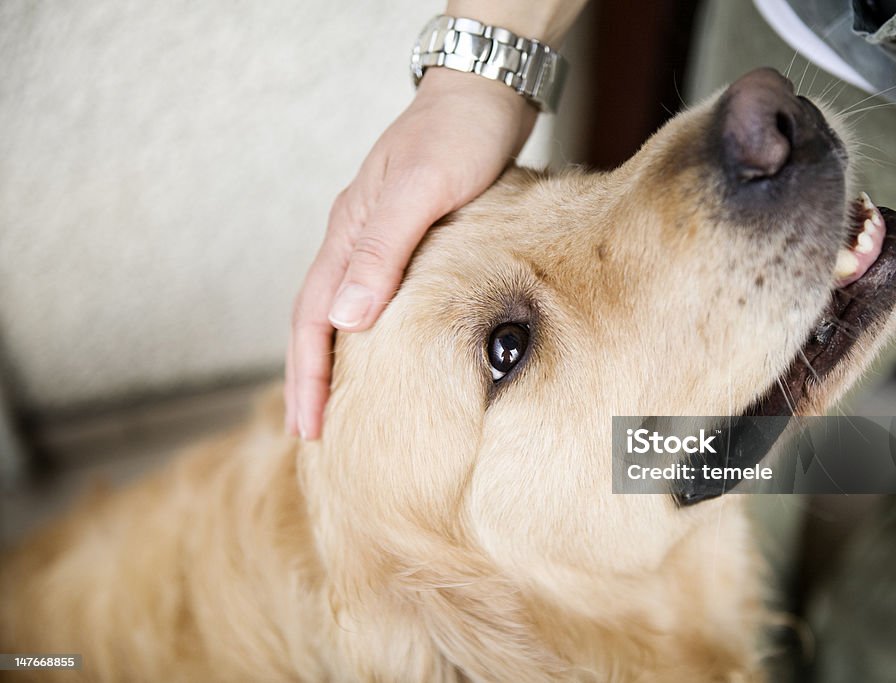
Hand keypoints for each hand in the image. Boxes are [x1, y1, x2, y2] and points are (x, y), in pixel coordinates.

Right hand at [286, 69, 537, 438]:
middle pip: (319, 321)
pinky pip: (378, 298)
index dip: (307, 377)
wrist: (487, 93)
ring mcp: (381, 240)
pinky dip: (372, 334)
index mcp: (348, 233)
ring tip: (341, 408)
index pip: (313, 318)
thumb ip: (382, 251)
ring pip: (346, 312)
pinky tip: (386, 354)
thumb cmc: (458, 135)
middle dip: (312, 380)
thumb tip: (345, 319)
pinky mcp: (413, 240)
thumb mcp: (420, 190)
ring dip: (337, 361)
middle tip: (312, 436)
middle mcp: (356, 240)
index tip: (307, 429)